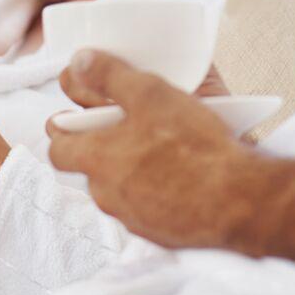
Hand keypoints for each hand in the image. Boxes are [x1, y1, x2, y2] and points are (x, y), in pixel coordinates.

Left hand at [47, 51, 254, 250]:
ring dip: (131, 170)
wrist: (237, 199)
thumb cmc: (195, 146)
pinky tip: (180, 176)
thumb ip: (111, 76)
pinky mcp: (158, 233)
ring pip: (119, 188)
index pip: (58, 148)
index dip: (61, 131)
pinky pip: (147, 208)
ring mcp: (132, 217)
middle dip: (103, 147)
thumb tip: (81, 61)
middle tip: (128, 127)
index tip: (69, 120)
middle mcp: (107, 194)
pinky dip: (155, 192)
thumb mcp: (151, 94)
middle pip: (90, 168)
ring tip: (162, 149)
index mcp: (97, 159)